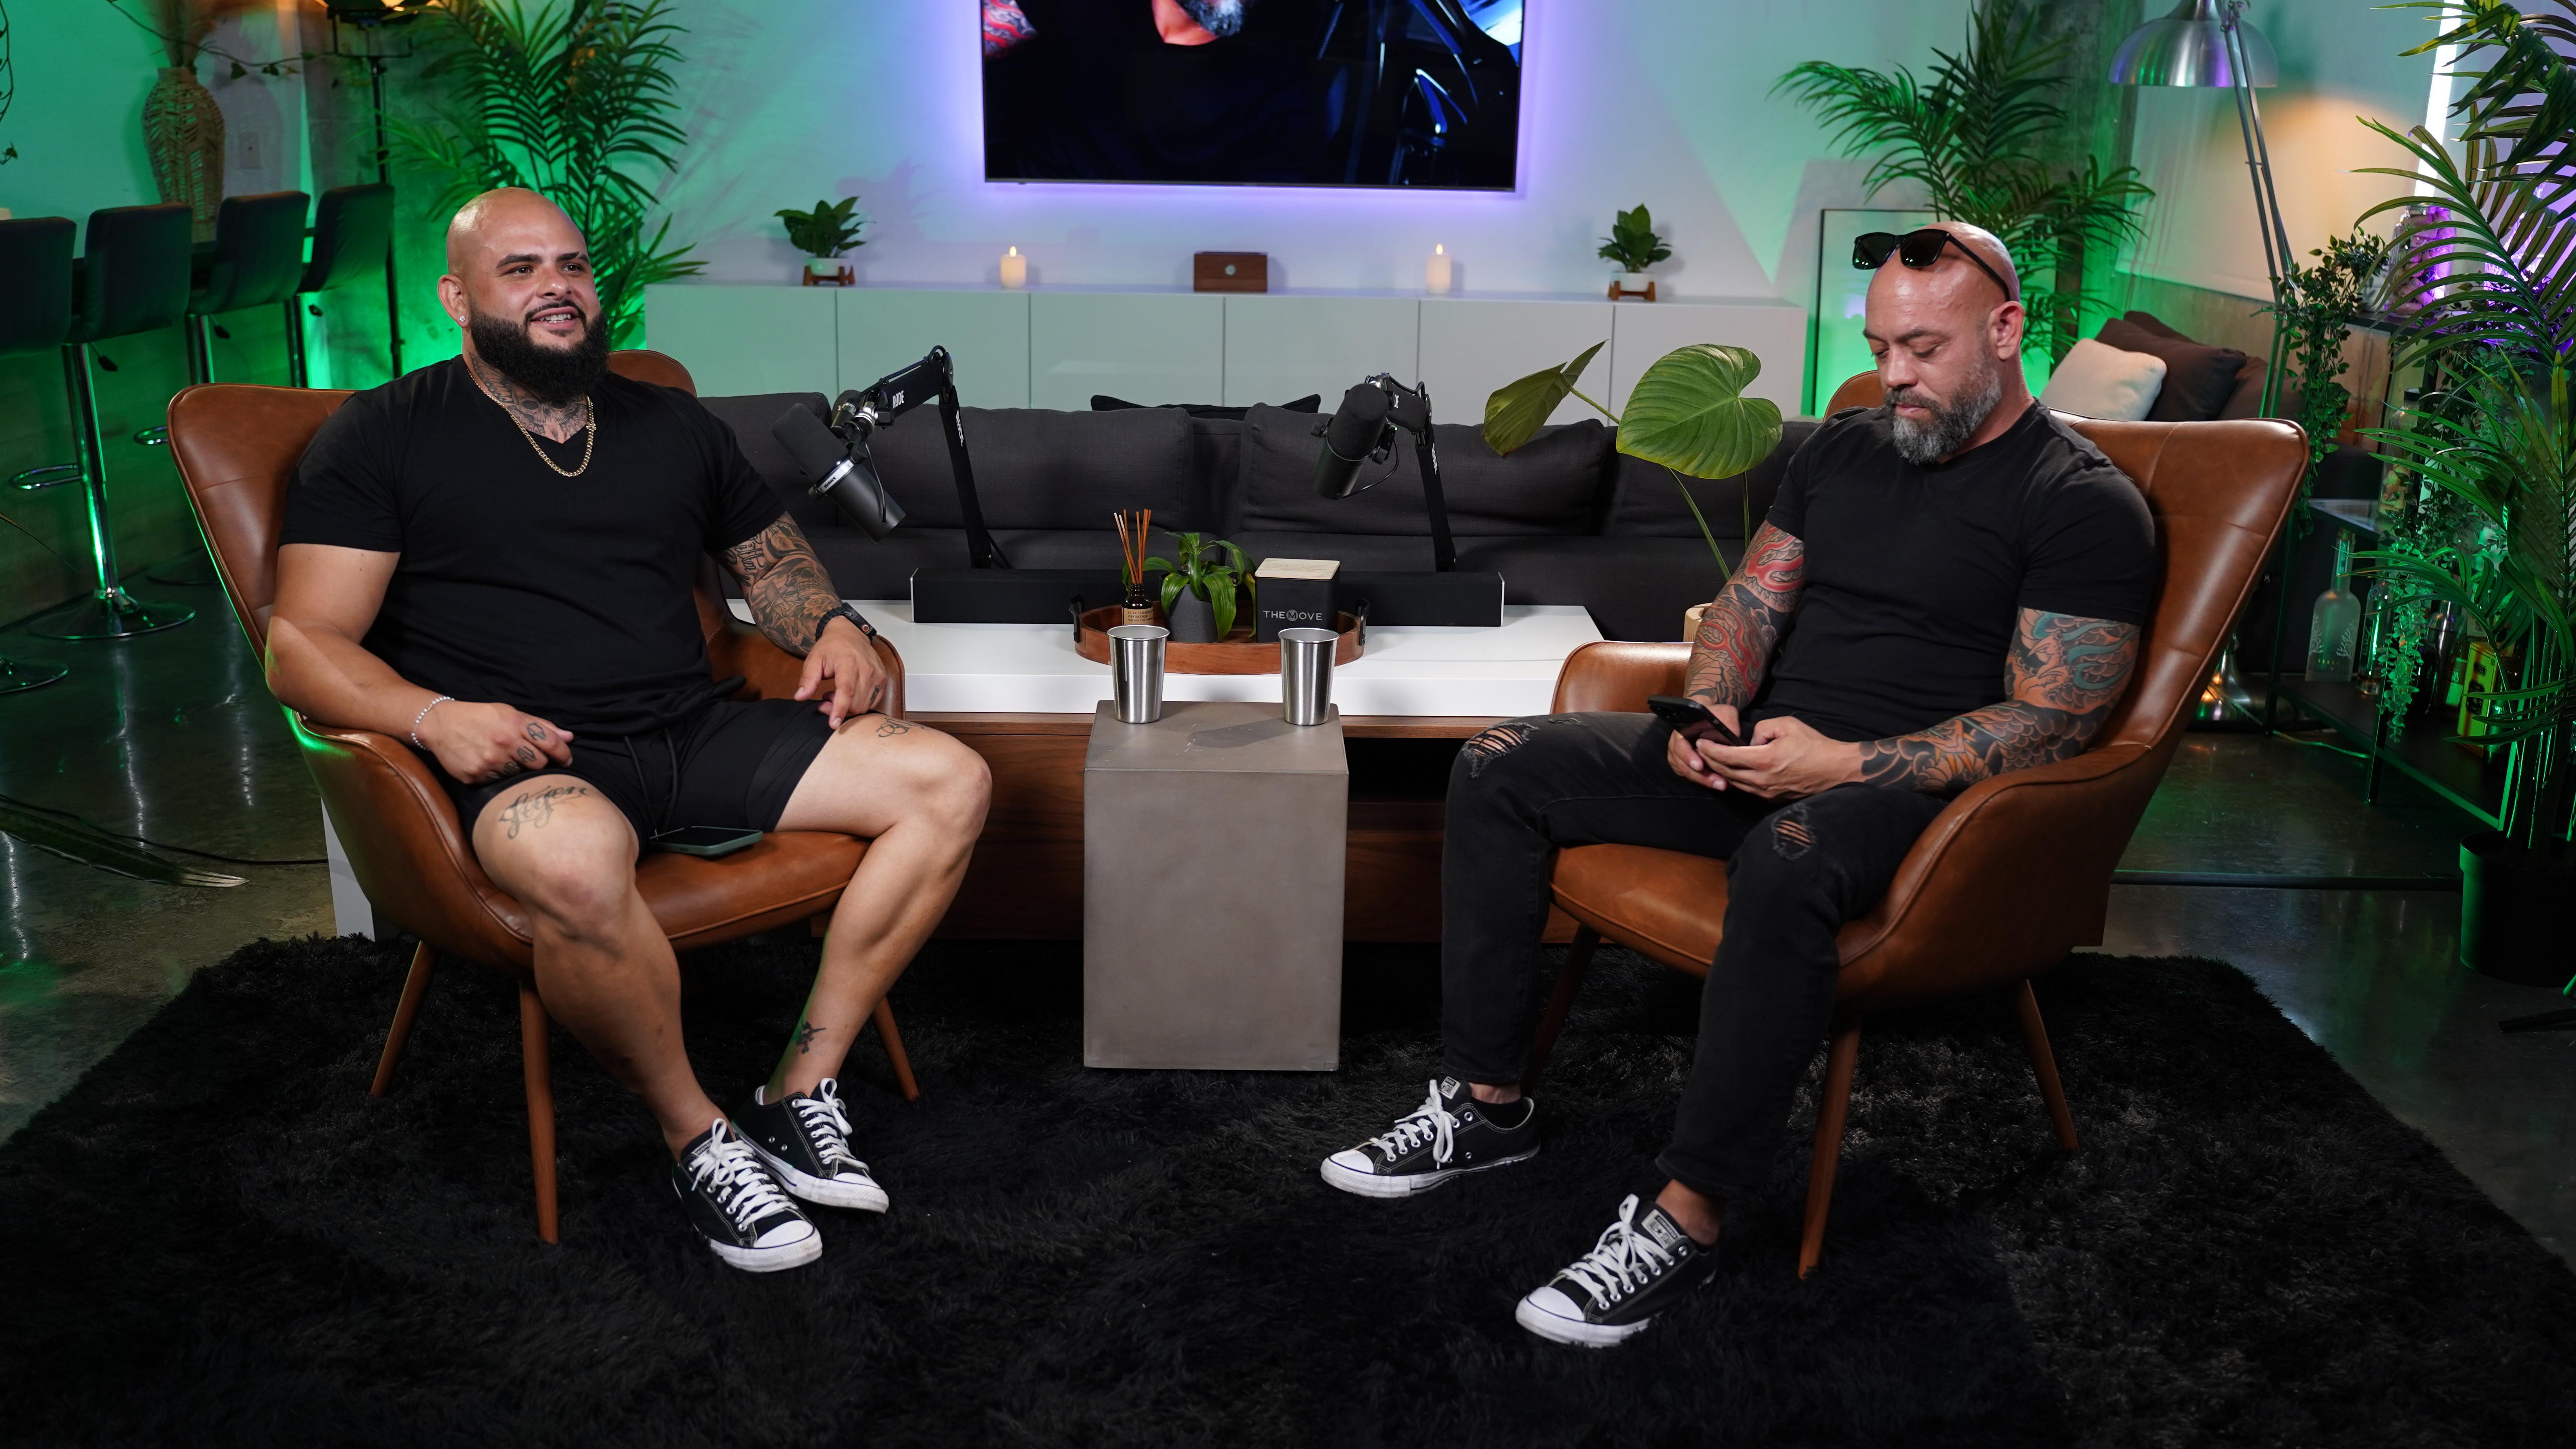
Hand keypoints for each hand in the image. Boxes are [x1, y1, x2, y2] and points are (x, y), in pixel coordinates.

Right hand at [416, 700, 573, 784]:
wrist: (440, 724)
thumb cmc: (479, 717)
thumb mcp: (509, 713)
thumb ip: (540, 725)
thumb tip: (568, 737)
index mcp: (514, 724)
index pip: (551, 743)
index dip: (564, 753)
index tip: (567, 760)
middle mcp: (503, 743)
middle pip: (539, 763)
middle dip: (539, 762)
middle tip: (529, 757)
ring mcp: (489, 761)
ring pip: (518, 775)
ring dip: (516, 768)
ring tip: (503, 757)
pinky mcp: (476, 776)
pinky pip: (498, 782)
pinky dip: (497, 775)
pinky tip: (488, 763)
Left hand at [797, 617, 885, 729]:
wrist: (850, 633)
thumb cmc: (830, 646)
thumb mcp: (814, 659)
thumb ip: (808, 679)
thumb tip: (800, 697)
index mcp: (849, 663)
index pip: (847, 691)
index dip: (840, 709)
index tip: (833, 724)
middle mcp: (867, 669)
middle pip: (856, 703)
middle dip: (838, 710)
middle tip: (824, 701)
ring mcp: (877, 675)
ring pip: (864, 705)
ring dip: (848, 707)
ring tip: (835, 694)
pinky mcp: (883, 679)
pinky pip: (873, 702)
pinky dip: (859, 704)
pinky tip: (848, 694)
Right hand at [1665, 701, 1743, 788]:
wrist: (1708, 719)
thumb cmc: (1715, 714)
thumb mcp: (1724, 712)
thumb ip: (1727, 721)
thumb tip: (1732, 735)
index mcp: (1681, 729)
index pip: (1680, 745)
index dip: (1688, 756)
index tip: (1700, 766)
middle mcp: (1675, 744)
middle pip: (1682, 764)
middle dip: (1700, 775)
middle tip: (1718, 783)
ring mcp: (1678, 755)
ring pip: (1686, 772)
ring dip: (1703, 781)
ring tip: (1721, 785)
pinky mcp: (1683, 764)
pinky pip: (1689, 776)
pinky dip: (1701, 781)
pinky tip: (1715, 783)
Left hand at [1697, 714, 1860, 799]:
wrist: (1836, 770)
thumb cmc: (1814, 746)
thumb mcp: (1787, 725)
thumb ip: (1763, 728)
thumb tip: (1751, 740)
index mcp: (1764, 761)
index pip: (1728, 756)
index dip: (1710, 749)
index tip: (1700, 742)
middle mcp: (1762, 780)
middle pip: (1727, 772)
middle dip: (1710, 761)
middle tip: (1701, 750)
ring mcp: (1767, 792)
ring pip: (1735, 783)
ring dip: (1721, 772)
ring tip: (1712, 760)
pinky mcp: (1772, 798)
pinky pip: (1747, 789)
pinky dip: (1736, 780)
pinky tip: (1732, 772)